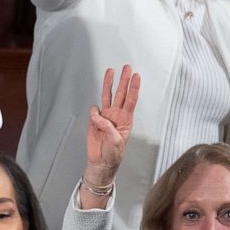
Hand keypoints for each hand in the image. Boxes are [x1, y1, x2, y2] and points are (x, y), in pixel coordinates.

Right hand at [84, 65, 139, 184]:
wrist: (101, 162)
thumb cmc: (113, 154)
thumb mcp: (116, 141)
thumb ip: (108, 126)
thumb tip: (97, 114)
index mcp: (126, 120)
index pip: (131, 100)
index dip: (133, 87)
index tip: (136, 76)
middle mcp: (116, 115)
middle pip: (121, 93)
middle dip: (124, 80)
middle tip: (127, 67)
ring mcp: (105, 117)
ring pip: (108, 96)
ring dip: (109, 83)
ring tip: (110, 71)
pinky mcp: (94, 121)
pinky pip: (94, 112)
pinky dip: (94, 112)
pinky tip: (95, 117)